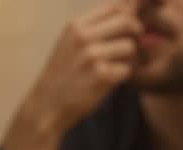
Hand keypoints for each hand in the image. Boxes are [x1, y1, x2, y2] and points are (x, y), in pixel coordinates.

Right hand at [2, 0, 141, 149]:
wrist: (47, 106)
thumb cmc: (62, 75)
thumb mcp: (70, 43)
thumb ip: (95, 28)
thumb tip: (129, 10)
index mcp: (75, 25)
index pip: (113, 7)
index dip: (128, 14)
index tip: (129, 27)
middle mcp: (83, 37)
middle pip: (126, 22)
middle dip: (136, 32)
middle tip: (134, 44)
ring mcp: (92, 56)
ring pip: (130, 47)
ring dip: (128, 58)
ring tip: (114, 67)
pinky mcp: (101, 76)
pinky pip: (127, 70)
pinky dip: (122, 77)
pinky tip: (108, 82)